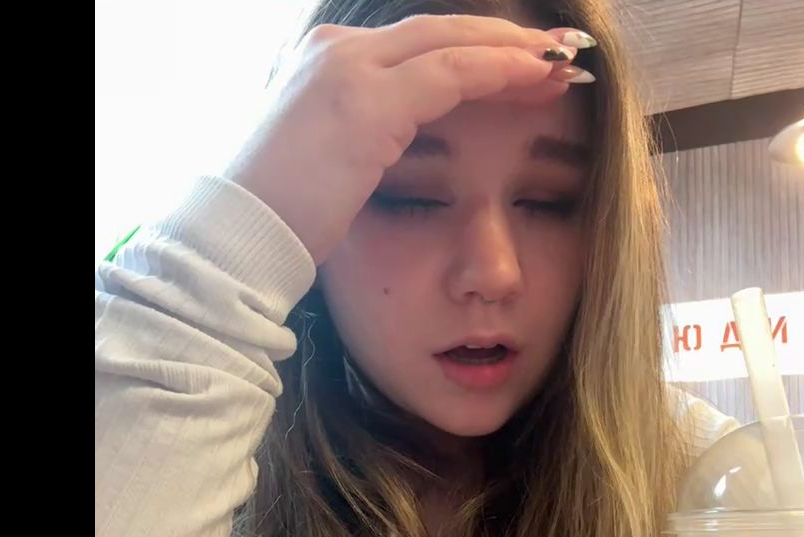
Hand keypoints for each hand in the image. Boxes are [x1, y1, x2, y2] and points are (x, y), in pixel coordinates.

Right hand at [224, 15, 584, 263]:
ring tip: (564, 65)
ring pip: (451, 42)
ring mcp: (348, 69)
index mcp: (324, 66)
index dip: (473, 54)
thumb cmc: (279, 218)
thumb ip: (360, 143)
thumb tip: (393, 154)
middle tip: (560, 53)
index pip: (415, 48)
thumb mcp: (323, 167)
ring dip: (514, 52)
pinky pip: (452, 72)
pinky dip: (500, 71)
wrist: (239, 237)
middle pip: (438, 33)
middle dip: (504, 42)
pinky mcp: (367, 100)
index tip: (521, 70)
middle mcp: (334, 52)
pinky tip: (538, 77)